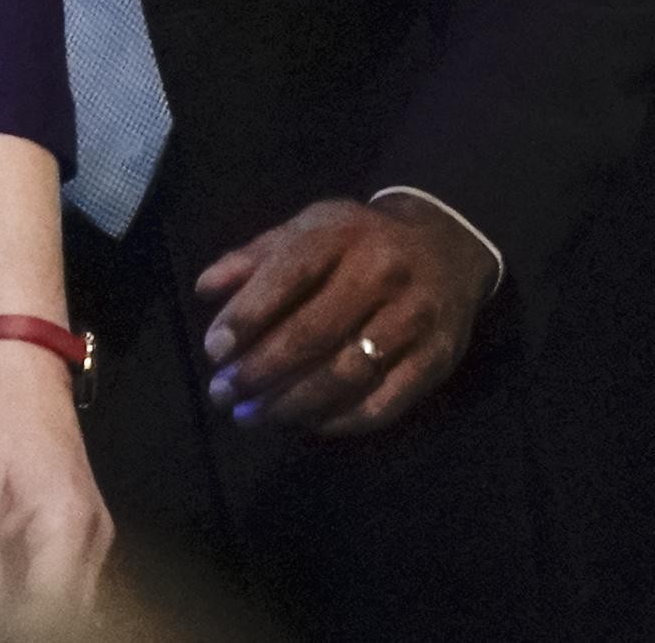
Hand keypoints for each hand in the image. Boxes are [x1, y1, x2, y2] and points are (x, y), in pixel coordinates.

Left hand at [0, 338, 108, 608]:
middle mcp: (95, 539)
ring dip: (25, 604)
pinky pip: (63, 580)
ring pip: (67, 602)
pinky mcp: (84, 531)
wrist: (22, 369)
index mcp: (68, 527)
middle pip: (66, 614)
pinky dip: (32, 587)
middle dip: (19, 617)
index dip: (9, 625)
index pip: (49, 614)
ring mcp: (95, 536)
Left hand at [191, 194, 491, 435]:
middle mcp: (383, 273)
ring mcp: (415, 318)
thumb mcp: (307, 230)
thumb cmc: (359, 242)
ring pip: (347, 374)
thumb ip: (255, 258)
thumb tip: (206, 290)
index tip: (214, 351)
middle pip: (314, 333)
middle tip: (223, 395)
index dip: (247, 316)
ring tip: (253, 417)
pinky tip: (306, 424)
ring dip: (292, 405)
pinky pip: (384, 403)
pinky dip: (339, 421)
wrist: (448, 245)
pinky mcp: (437, 359)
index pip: (289, 276)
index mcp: (343, 233)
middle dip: (260, 371)